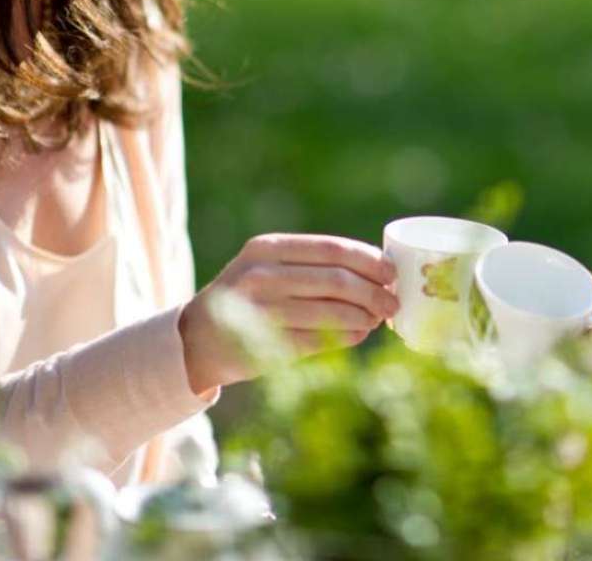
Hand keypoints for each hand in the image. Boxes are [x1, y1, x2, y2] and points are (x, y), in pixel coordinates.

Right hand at [179, 234, 398, 392]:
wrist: (198, 337)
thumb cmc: (251, 297)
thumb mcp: (270, 267)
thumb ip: (312, 264)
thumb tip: (379, 270)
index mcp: (267, 248)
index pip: (331, 249)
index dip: (368, 261)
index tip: (392, 273)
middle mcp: (260, 275)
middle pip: (336, 281)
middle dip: (373, 293)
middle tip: (392, 304)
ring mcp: (258, 311)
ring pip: (330, 312)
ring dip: (363, 318)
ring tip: (377, 320)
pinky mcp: (261, 344)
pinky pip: (317, 340)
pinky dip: (345, 338)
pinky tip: (359, 336)